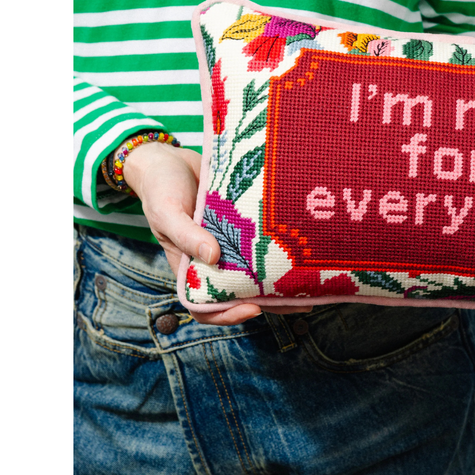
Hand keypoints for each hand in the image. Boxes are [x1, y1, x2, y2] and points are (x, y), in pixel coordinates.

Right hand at [122, 142, 312, 325]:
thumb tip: (214, 257)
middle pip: (245, 293)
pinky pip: (264, 241)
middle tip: (303, 300)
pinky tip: (304, 246)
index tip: (253, 308)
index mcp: (190, 269)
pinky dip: (281, 247)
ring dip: (284, 279)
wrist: (169, 159)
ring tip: (315, 280)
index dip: (228, 315)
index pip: (207, 306)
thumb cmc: (160, 188)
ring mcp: (232, 244)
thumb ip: (186, 235)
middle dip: (273, 302)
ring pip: (260, 270)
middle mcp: (215, 262)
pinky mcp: (246, 225)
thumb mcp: (166, 212)